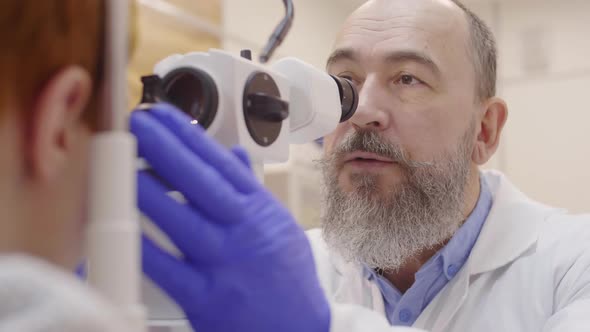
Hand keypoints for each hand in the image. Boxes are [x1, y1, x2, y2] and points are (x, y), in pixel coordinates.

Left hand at [130, 103, 329, 331]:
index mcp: (261, 210)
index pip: (223, 164)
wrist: (299, 330)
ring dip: (150, 189)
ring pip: (183, 220)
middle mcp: (244, 232)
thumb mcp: (279, 226)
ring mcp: (225, 265)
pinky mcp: (207, 299)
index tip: (166, 115)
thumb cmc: (287, 278)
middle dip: (167, 148)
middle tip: (139, 123)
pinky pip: (169, 269)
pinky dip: (145, 247)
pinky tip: (126, 225)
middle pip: (202, 183)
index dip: (191, 136)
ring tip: (124, 163)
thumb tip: (232, 155)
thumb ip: (251, 189)